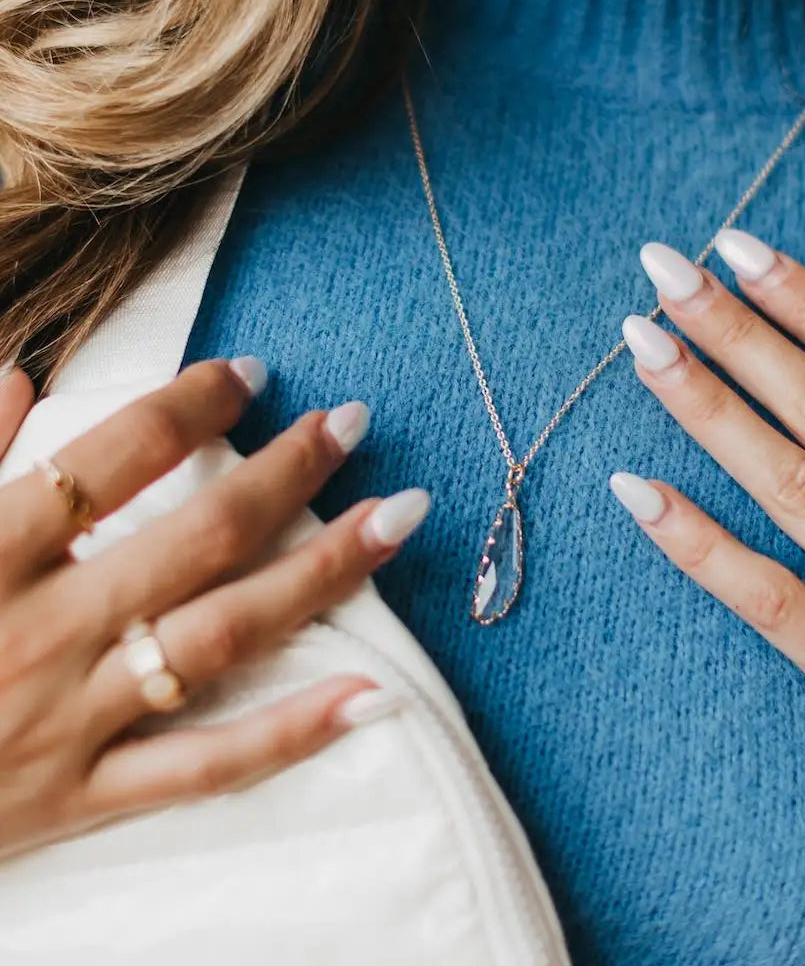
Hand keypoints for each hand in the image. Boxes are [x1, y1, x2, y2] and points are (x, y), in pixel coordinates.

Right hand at [0, 358, 428, 857]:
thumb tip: (15, 376)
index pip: (109, 456)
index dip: (188, 405)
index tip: (252, 374)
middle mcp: (41, 629)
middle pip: (198, 537)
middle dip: (288, 473)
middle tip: (353, 422)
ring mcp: (71, 718)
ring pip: (223, 637)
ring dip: (321, 572)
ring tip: (400, 520)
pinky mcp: (86, 795)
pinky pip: (207, 766)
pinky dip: (294, 733)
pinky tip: (374, 694)